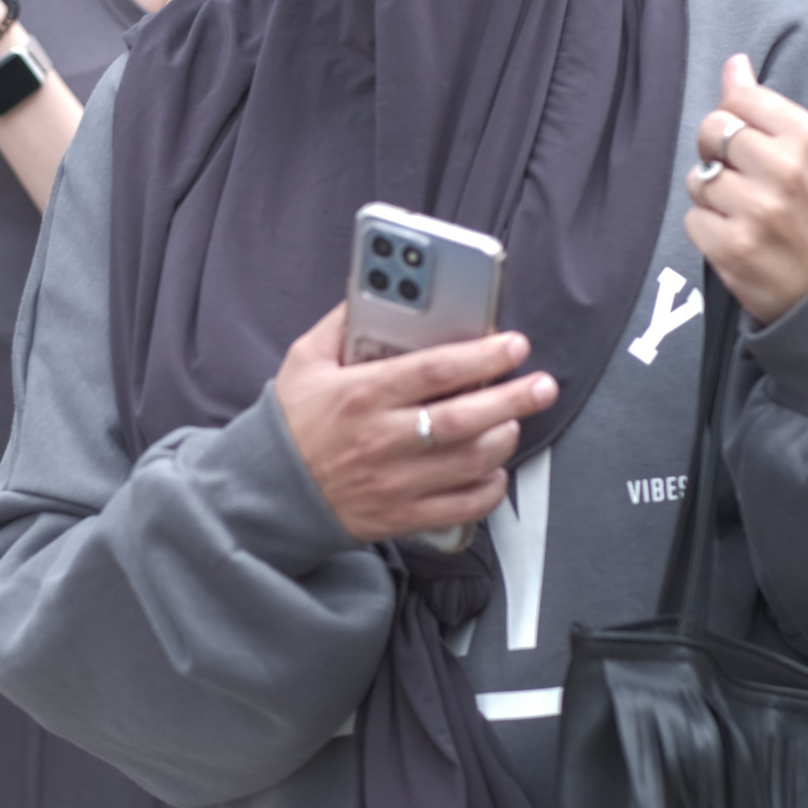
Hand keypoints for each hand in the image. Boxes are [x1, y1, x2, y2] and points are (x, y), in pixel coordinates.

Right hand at [274, 304, 555, 543]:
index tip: (513, 344)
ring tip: (514, 421)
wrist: (266, 493)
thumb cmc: (291, 424)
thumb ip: (341, 325)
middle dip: (513, 398)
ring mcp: (394, 481)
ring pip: (469, 462)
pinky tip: (494, 469)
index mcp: (361, 394)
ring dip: (503, 440)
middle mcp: (381, 439)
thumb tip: (375, 291)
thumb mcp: (305, 362)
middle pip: (464, 418)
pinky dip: (488, 489)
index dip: (482, 356)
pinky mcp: (401, 516)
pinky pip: (461, 506)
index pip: (434, 370)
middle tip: (541, 384)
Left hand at [684, 54, 807, 323]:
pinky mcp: (732, 248)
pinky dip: (707, 229)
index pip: (740, 98)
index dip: (732, 118)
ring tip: (742, 211)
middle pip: (711, 130)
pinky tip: (735, 237)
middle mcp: (784, 170)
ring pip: (697, 177)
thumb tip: (734, 64)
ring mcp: (757, 211)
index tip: (748, 139)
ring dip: (710, 194)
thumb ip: (766, 109)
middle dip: (715, 151)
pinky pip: (692, 219)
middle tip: (741, 177)